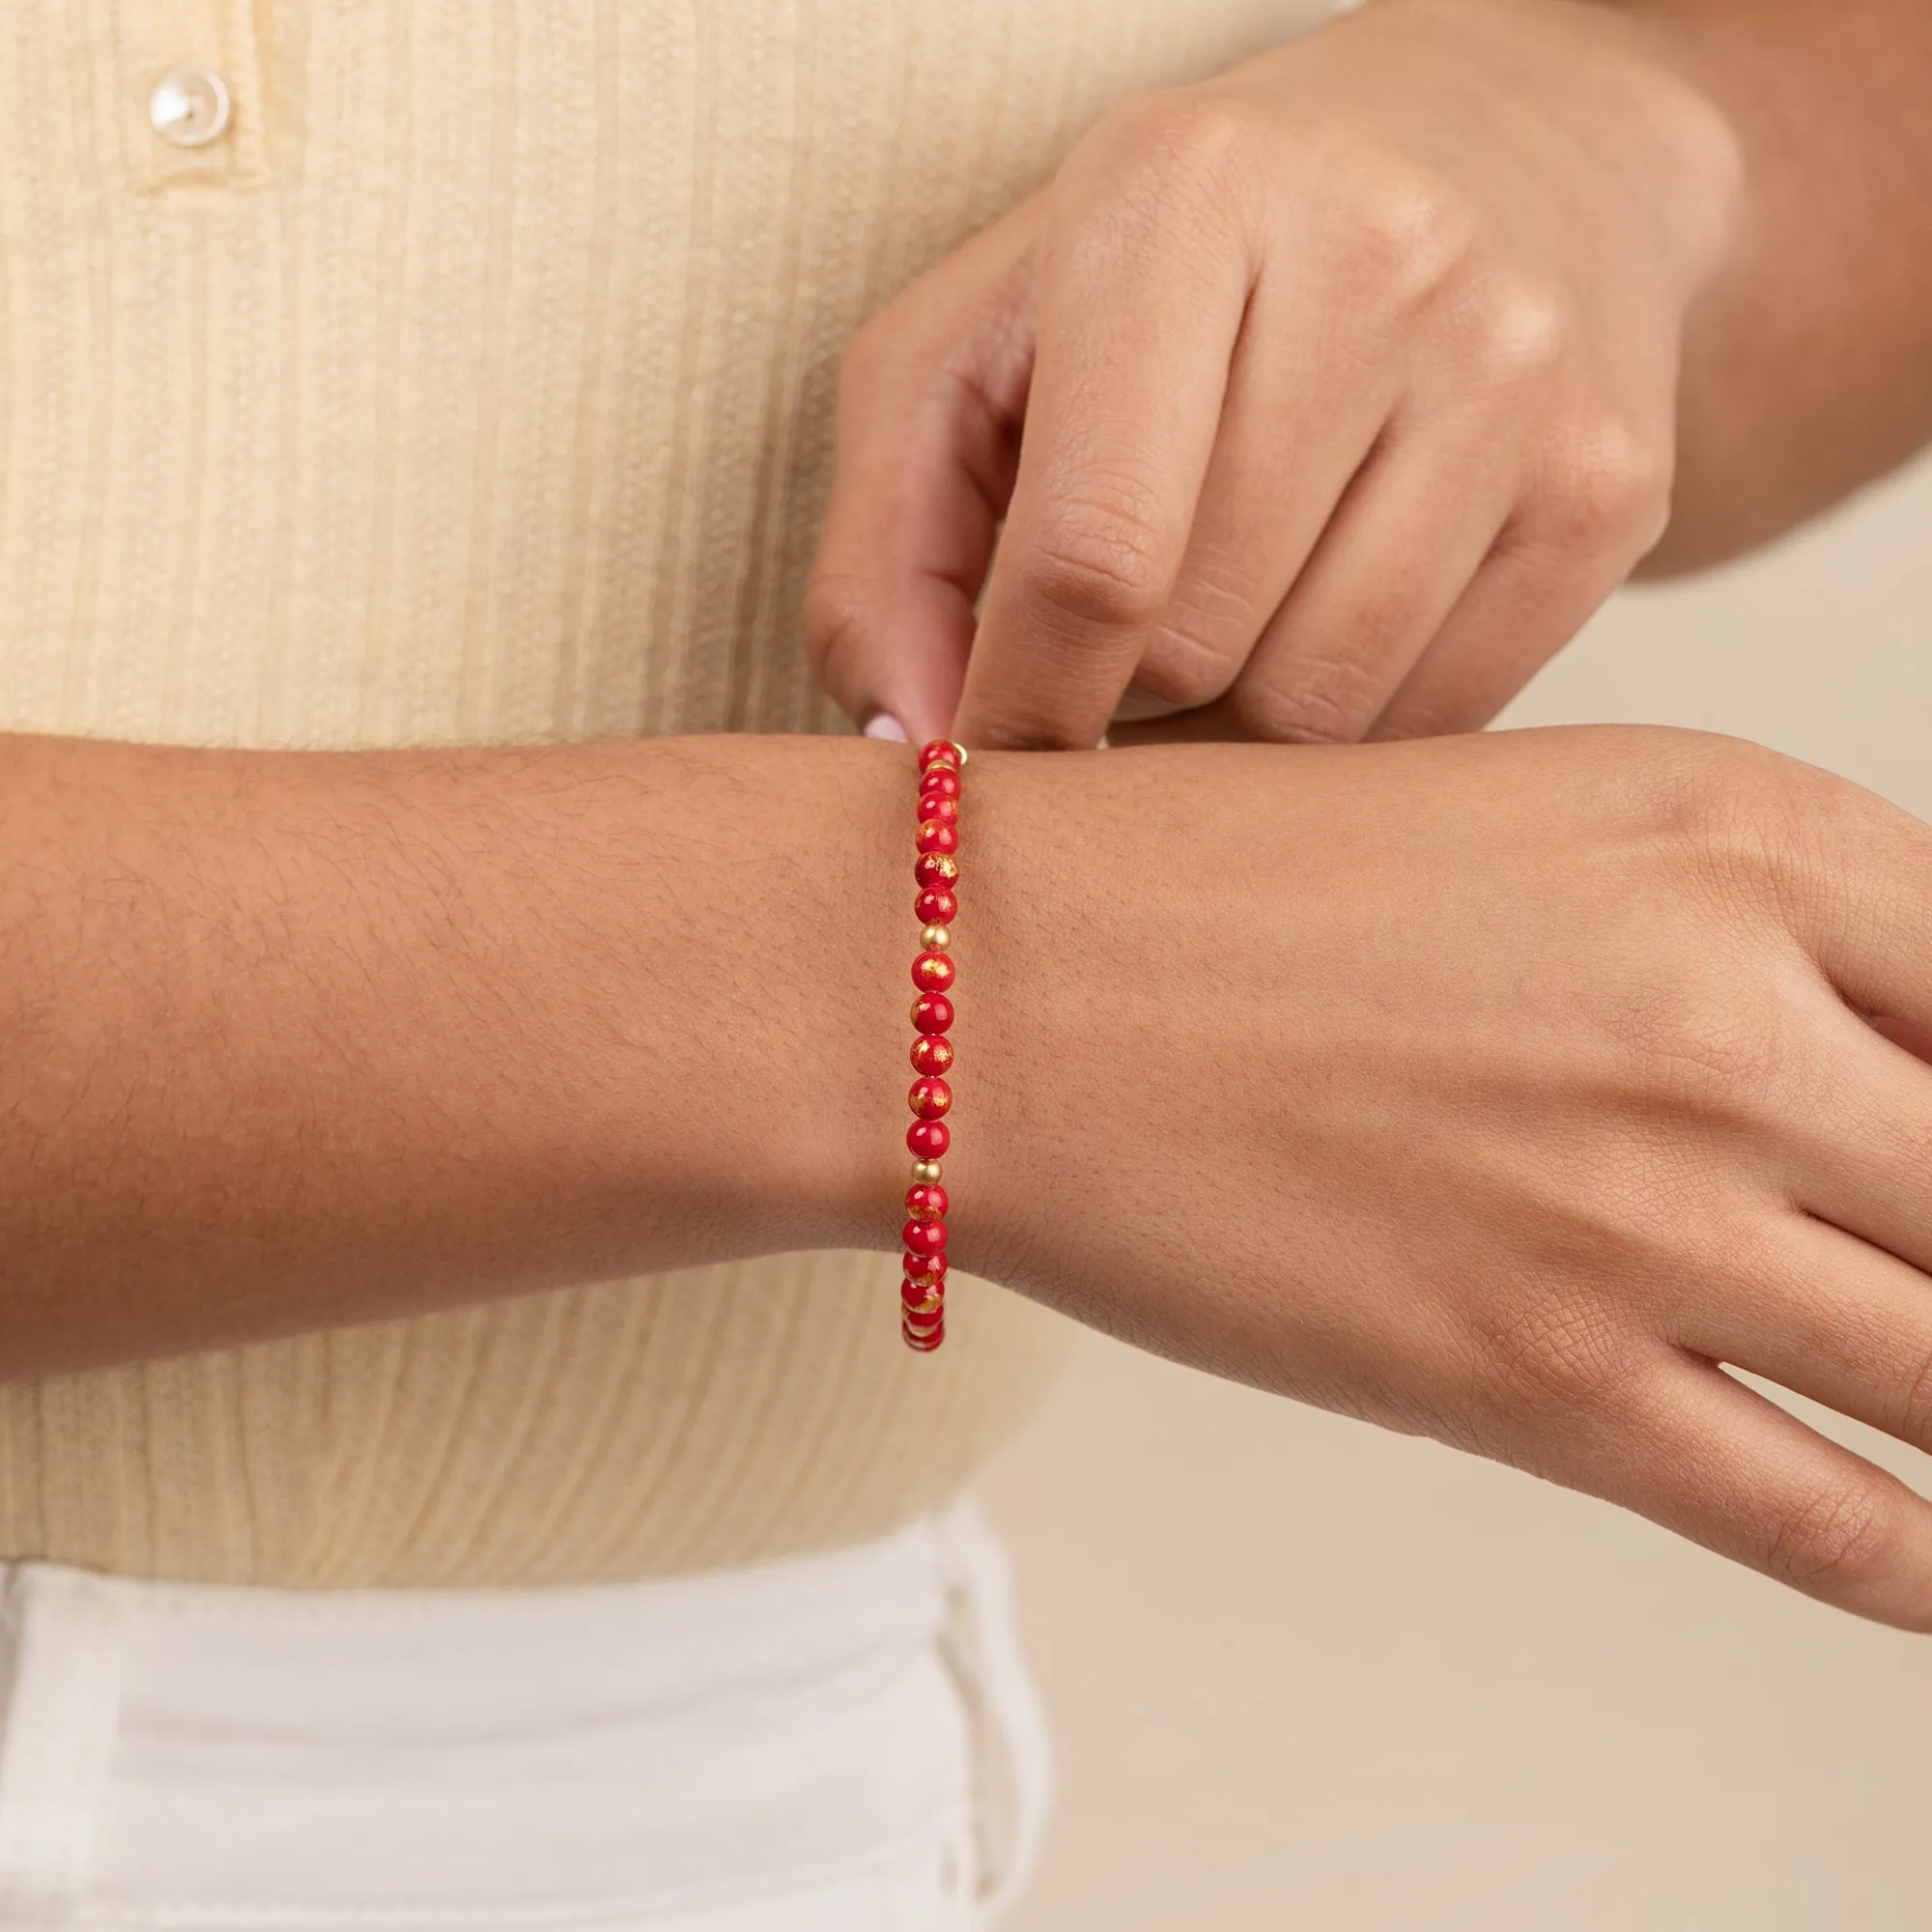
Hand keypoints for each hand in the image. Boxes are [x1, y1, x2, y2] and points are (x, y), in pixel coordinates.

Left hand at [803, 0, 1739, 750]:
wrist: (1501, 161)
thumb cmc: (1178, 274)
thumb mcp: (971, 352)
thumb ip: (884, 550)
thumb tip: (910, 753)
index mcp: (1183, 199)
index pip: (1090, 559)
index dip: (1018, 709)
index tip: (991, 752)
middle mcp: (1381, 263)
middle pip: (1200, 652)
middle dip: (1123, 699)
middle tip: (1117, 645)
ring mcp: (1519, 379)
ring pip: (1319, 714)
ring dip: (1229, 728)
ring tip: (1217, 626)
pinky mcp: (1609, 492)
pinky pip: (1434, 726)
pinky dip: (1344, 732)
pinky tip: (1323, 627)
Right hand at [936, 728, 1931, 1627]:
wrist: (987, 986)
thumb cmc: (1215, 886)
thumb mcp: (1517, 823)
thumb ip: (1729, 927)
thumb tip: (1879, 1074)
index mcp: (1731, 830)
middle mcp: (1722, 1015)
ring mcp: (1636, 1211)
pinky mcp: (1534, 1377)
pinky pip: (1824, 1514)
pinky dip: (1918, 1563)